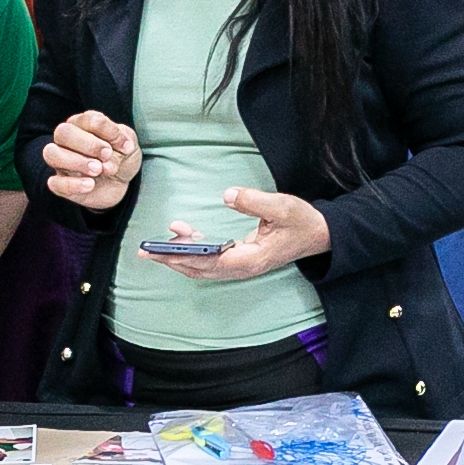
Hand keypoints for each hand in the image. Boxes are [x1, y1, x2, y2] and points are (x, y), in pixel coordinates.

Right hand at [44, 111, 141, 209]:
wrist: (120, 182)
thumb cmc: (120, 156)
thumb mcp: (127, 144)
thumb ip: (120, 142)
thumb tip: (107, 159)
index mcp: (82, 124)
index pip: (88, 119)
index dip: (107, 131)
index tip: (125, 146)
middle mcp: (66, 140)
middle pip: (63, 132)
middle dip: (88, 144)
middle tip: (107, 156)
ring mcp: (61, 162)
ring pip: (51, 154)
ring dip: (76, 161)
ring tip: (98, 170)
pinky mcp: (61, 184)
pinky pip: (54, 183)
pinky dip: (72, 184)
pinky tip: (90, 185)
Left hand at [138, 189, 331, 281]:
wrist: (318, 234)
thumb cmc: (301, 221)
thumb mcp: (283, 207)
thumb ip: (254, 201)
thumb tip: (227, 195)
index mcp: (253, 259)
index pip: (213, 263)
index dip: (187, 257)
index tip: (165, 251)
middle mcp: (244, 267)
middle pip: (201, 269)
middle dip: (172, 260)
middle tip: (145, 251)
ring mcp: (241, 265)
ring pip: (203, 267)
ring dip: (179, 256)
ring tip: (154, 245)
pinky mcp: (240, 258)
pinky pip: (210, 260)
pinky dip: (192, 250)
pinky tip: (182, 233)